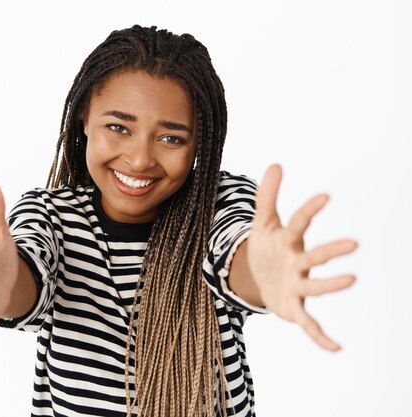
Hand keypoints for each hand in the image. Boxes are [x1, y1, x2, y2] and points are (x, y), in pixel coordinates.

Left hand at [247, 164, 357, 350]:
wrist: (259, 277)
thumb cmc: (266, 247)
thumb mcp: (261, 222)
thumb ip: (267, 196)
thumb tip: (275, 164)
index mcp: (289, 240)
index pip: (299, 223)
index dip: (309, 210)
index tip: (325, 196)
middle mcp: (298, 262)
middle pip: (314, 256)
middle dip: (331, 251)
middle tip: (354, 244)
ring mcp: (298, 285)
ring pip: (315, 286)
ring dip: (332, 284)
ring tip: (353, 279)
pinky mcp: (294, 307)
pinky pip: (309, 322)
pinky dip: (320, 336)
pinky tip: (336, 348)